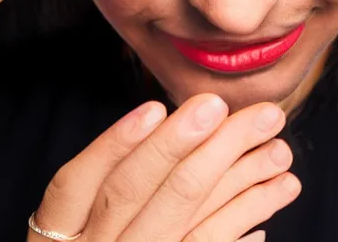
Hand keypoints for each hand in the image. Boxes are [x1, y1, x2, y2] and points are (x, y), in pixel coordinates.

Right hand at [29, 95, 299, 240]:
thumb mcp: (70, 216)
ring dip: (235, 184)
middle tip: (231, 111)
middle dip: (187, 145)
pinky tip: (268, 204)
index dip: (115, 143)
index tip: (155, 108)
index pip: (79, 179)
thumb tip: (158, 121)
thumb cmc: (80, 239)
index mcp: (61, 226)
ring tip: (277, 151)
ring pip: (184, 223)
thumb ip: (102, 176)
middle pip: (138, 192)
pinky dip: (236, 228)